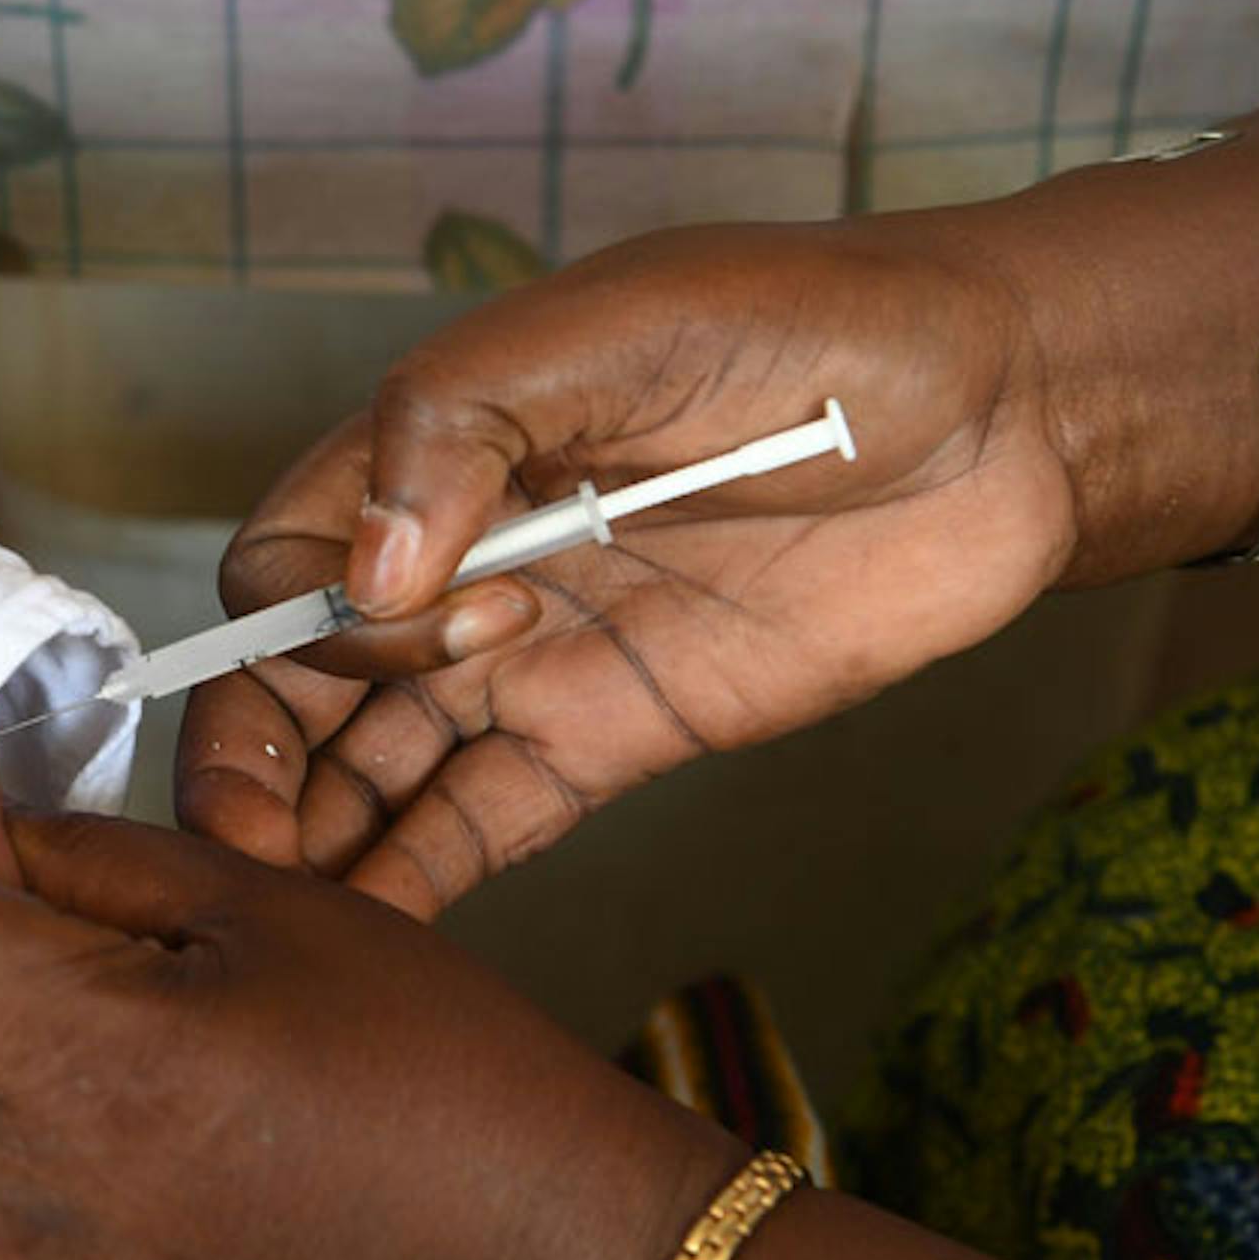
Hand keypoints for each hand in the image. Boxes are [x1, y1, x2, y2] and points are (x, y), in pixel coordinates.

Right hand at [177, 216, 1078, 916]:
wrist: (1009, 414)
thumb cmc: (822, 323)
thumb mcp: (628, 322)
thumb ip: (469, 418)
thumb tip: (370, 574)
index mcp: (438, 452)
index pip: (288, 562)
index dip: (310, 618)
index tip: (431, 622)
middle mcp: (461, 562)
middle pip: (298, 683)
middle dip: (252, 767)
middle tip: (249, 849)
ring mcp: (533, 659)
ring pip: (373, 765)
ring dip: (317, 839)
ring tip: (291, 920)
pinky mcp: (611, 737)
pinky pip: (483, 820)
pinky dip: (418, 877)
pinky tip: (370, 937)